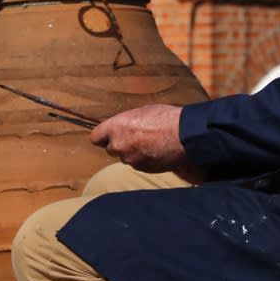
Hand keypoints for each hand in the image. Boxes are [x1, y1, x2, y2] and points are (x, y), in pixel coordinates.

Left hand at [90, 104, 204, 181]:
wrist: (184, 136)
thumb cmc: (165, 118)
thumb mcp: (142, 111)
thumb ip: (127, 122)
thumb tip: (124, 126)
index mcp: (116, 128)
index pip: (96, 138)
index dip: (103, 136)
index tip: (108, 134)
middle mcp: (119, 146)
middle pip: (110, 149)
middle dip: (119, 144)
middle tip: (133, 137)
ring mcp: (130, 160)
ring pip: (125, 157)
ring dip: (132, 152)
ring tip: (148, 143)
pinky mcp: (142, 169)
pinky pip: (137, 164)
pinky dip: (143, 159)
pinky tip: (155, 151)